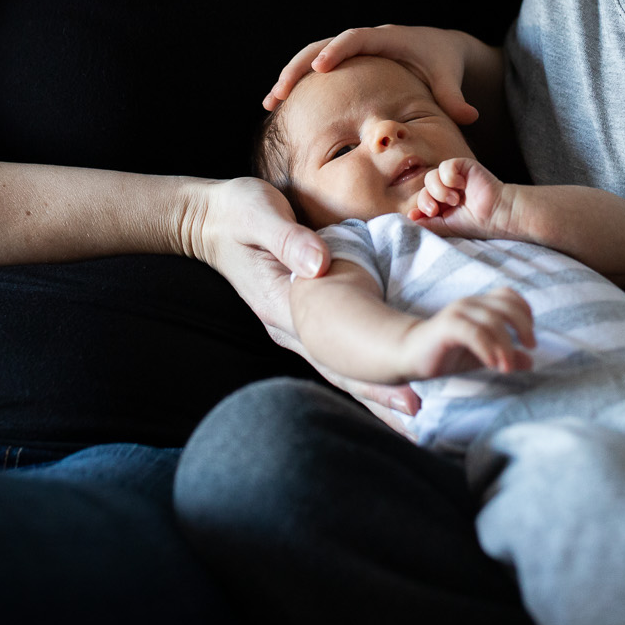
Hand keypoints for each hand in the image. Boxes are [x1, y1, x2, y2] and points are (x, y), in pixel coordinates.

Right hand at [181, 177, 417, 413]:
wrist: (208, 217)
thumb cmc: (236, 211)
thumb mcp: (259, 214)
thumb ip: (288, 238)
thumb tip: (319, 266)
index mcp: (280, 305)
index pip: (331, 351)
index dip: (367, 375)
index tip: (404, 392)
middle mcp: (287, 326)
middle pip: (337, 368)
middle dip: (376, 393)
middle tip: (417, 413)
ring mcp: (293, 325)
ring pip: (337, 364)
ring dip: (371, 387)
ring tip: (410, 412)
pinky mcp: (301, 317)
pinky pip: (335, 348)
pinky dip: (360, 366)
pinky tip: (385, 378)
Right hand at [264, 25, 483, 124]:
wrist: (439, 49)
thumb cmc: (442, 62)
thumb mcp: (448, 77)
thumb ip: (454, 97)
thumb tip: (470, 116)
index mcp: (387, 39)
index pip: (356, 38)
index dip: (337, 50)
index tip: (320, 66)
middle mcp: (364, 41)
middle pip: (322, 45)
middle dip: (299, 67)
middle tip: (279, 91)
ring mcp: (351, 51)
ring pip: (311, 57)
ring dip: (290, 77)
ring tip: (270, 102)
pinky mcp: (345, 63)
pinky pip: (315, 70)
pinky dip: (298, 84)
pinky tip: (280, 106)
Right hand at [396, 289, 535, 379]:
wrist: (407, 357)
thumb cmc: (445, 355)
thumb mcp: (481, 356)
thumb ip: (505, 355)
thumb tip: (530, 361)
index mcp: (479, 306)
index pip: (509, 296)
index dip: (525, 312)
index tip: (530, 339)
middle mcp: (469, 304)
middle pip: (506, 305)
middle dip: (523, 326)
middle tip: (529, 348)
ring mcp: (457, 313)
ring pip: (493, 320)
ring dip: (506, 345)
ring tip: (507, 368)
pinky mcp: (445, 327)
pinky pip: (473, 333)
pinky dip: (488, 348)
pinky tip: (493, 365)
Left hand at [408, 157, 514, 238]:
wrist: (498, 214)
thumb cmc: (477, 223)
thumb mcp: (447, 227)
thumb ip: (428, 223)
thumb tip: (408, 218)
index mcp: (442, 204)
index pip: (421, 200)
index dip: (419, 207)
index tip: (425, 215)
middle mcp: (446, 190)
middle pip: (423, 189)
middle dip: (426, 200)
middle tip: (437, 210)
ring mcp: (454, 177)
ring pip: (430, 176)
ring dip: (439, 190)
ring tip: (455, 200)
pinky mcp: (463, 166)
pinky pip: (445, 166)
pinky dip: (449, 176)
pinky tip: (460, 185)